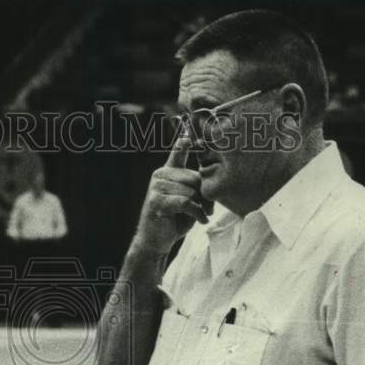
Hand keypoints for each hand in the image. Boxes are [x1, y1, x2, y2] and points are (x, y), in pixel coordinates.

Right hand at [134, 135, 209, 255]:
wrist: (155, 240)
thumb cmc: (174, 220)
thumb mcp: (188, 199)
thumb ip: (195, 185)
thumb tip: (208, 175)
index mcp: (168, 171)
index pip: (178, 150)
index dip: (185, 139)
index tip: (188, 123)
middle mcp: (160, 175)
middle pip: (194, 177)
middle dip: (204, 195)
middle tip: (206, 209)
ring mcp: (156, 187)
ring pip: (191, 190)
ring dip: (200, 206)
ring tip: (201, 216)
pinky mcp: (156, 201)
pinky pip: (185, 202)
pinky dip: (195, 213)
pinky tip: (199, 220)